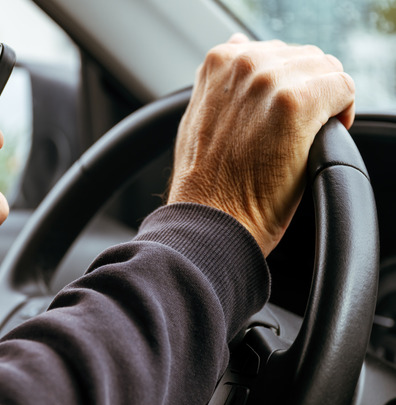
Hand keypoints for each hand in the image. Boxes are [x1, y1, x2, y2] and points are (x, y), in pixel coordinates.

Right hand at [168, 34, 354, 254]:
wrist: (210, 217)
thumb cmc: (205, 181)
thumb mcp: (199, 117)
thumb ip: (222, 82)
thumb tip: (238, 48)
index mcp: (219, 61)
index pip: (277, 52)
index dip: (284, 87)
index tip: (276, 117)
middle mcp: (244, 63)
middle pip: (305, 57)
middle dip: (307, 90)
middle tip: (292, 131)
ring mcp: (269, 80)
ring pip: (327, 70)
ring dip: (324, 101)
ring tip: (304, 135)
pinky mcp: (296, 102)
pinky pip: (343, 89)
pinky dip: (341, 113)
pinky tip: (316, 139)